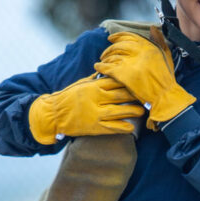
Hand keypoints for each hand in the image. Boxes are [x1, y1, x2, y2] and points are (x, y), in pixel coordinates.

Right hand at [28, 74, 144, 143]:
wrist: (53, 115)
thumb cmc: (68, 97)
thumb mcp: (81, 84)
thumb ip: (95, 80)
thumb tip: (109, 73)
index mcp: (93, 86)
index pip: (115, 81)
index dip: (128, 81)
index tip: (139, 81)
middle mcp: (95, 99)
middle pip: (120, 95)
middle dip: (134, 95)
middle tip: (146, 95)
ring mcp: (95, 113)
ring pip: (119, 111)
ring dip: (133, 111)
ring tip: (142, 111)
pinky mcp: (94, 127)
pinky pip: (113, 127)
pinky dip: (123, 127)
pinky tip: (132, 127)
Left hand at [94, 27, 196, 129]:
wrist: (165, 97)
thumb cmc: (166, 80)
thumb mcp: (166, 56)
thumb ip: (159, 41)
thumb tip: (152, 28)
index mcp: (148, 46)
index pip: (129, 36)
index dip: (118, 36)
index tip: (111, 38)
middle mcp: (139, 52)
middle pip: (118, 46)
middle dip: (109, 49)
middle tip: (104, 54)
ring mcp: (130, 63)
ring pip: (112, 56)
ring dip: (105, 59)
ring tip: (103, 62)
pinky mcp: (123, 74)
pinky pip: (107, 67)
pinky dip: (101, 67)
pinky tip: (98, 68)